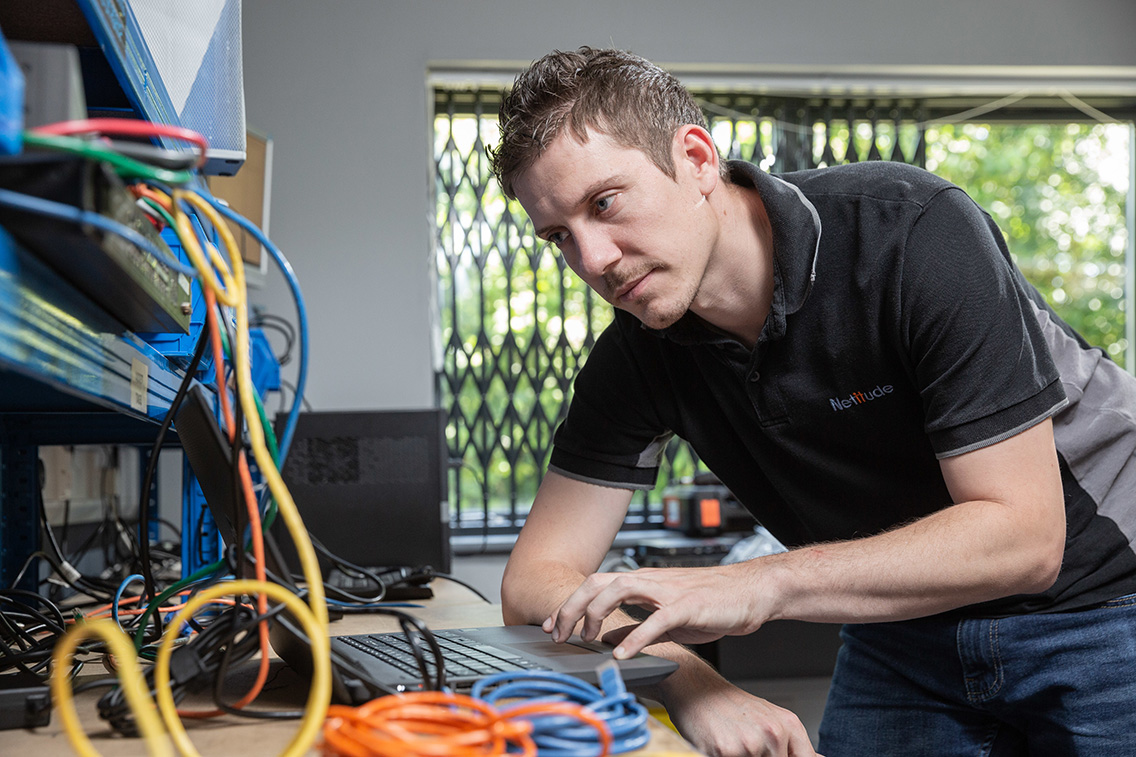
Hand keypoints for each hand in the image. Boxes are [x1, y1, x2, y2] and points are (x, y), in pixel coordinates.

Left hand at [543, 563, 770, 658]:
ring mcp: (668, 591)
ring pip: (619, 589)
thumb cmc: (714, 601)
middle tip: (558, 634)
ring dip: (595, 613)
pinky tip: (623, 654)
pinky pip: (655, 620)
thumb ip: (638, 623)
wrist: (752, 591)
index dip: (569, 604)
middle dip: (571, 607)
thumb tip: (611, 637)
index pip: (595, 586)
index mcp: (644, 581)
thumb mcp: (668, 614)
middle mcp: (651, 580)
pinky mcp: (688, 606)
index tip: (551, 625)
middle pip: (598, 583)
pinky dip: (635, 636)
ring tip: (584, 638)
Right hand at [664, 671, 819, 756]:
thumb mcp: (770, 719)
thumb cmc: (730, 705)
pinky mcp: (725, 752)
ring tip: (733, 747)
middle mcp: (773, 734)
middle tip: (747, 746)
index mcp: (788, 726)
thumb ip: (794, 744)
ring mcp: (749, 745)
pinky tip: (719, 748)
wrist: (695, 687)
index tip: (777, 755)